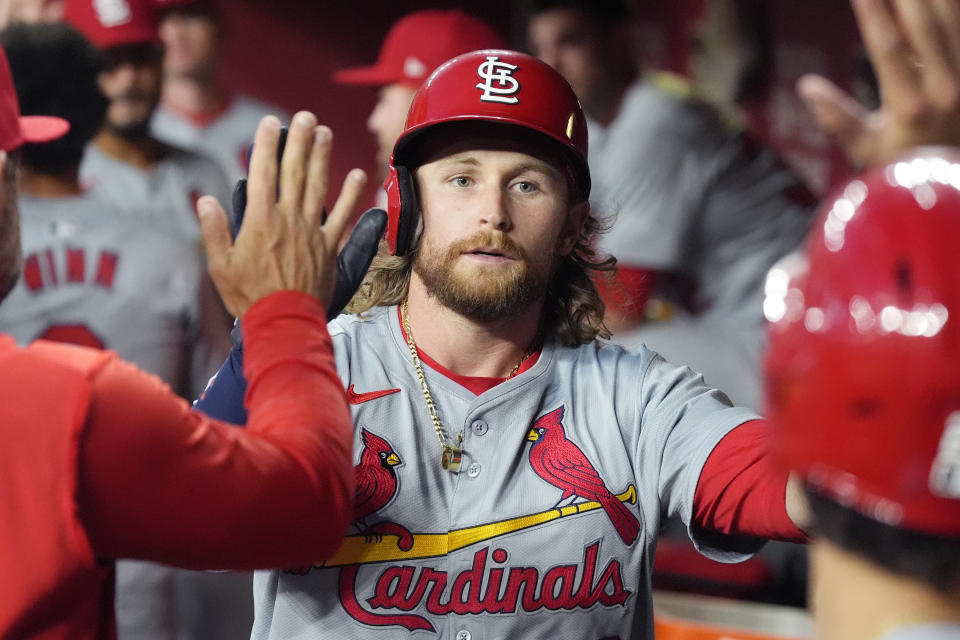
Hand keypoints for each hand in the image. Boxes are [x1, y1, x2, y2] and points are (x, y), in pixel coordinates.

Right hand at [230, 130, 386, 319]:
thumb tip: (206, 200)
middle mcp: (288, 220)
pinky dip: (352, 196)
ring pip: (318, 187)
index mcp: (259, 221)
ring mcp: (311, 233)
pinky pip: (343, 218)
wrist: (283, 323)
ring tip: (326, 133)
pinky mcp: (330, 248)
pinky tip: (358, 175)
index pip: (263, 174)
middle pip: (294, 173)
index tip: (270, 123)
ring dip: (323, 158)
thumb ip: (214, 231)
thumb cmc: (248, 297)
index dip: (267, 146)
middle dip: (299, 142)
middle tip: (305, 117)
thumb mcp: (220, 266)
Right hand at [797, 0, 959, 166]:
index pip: (889, 47)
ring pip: (952, 20)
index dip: (874, 13)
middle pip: (925, 25)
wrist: (947, 180)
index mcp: (910, 107)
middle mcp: (945, 88)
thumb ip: (837, 119)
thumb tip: (807, 87)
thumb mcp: (864, 150)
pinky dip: (953, 8)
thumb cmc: (901, 165)